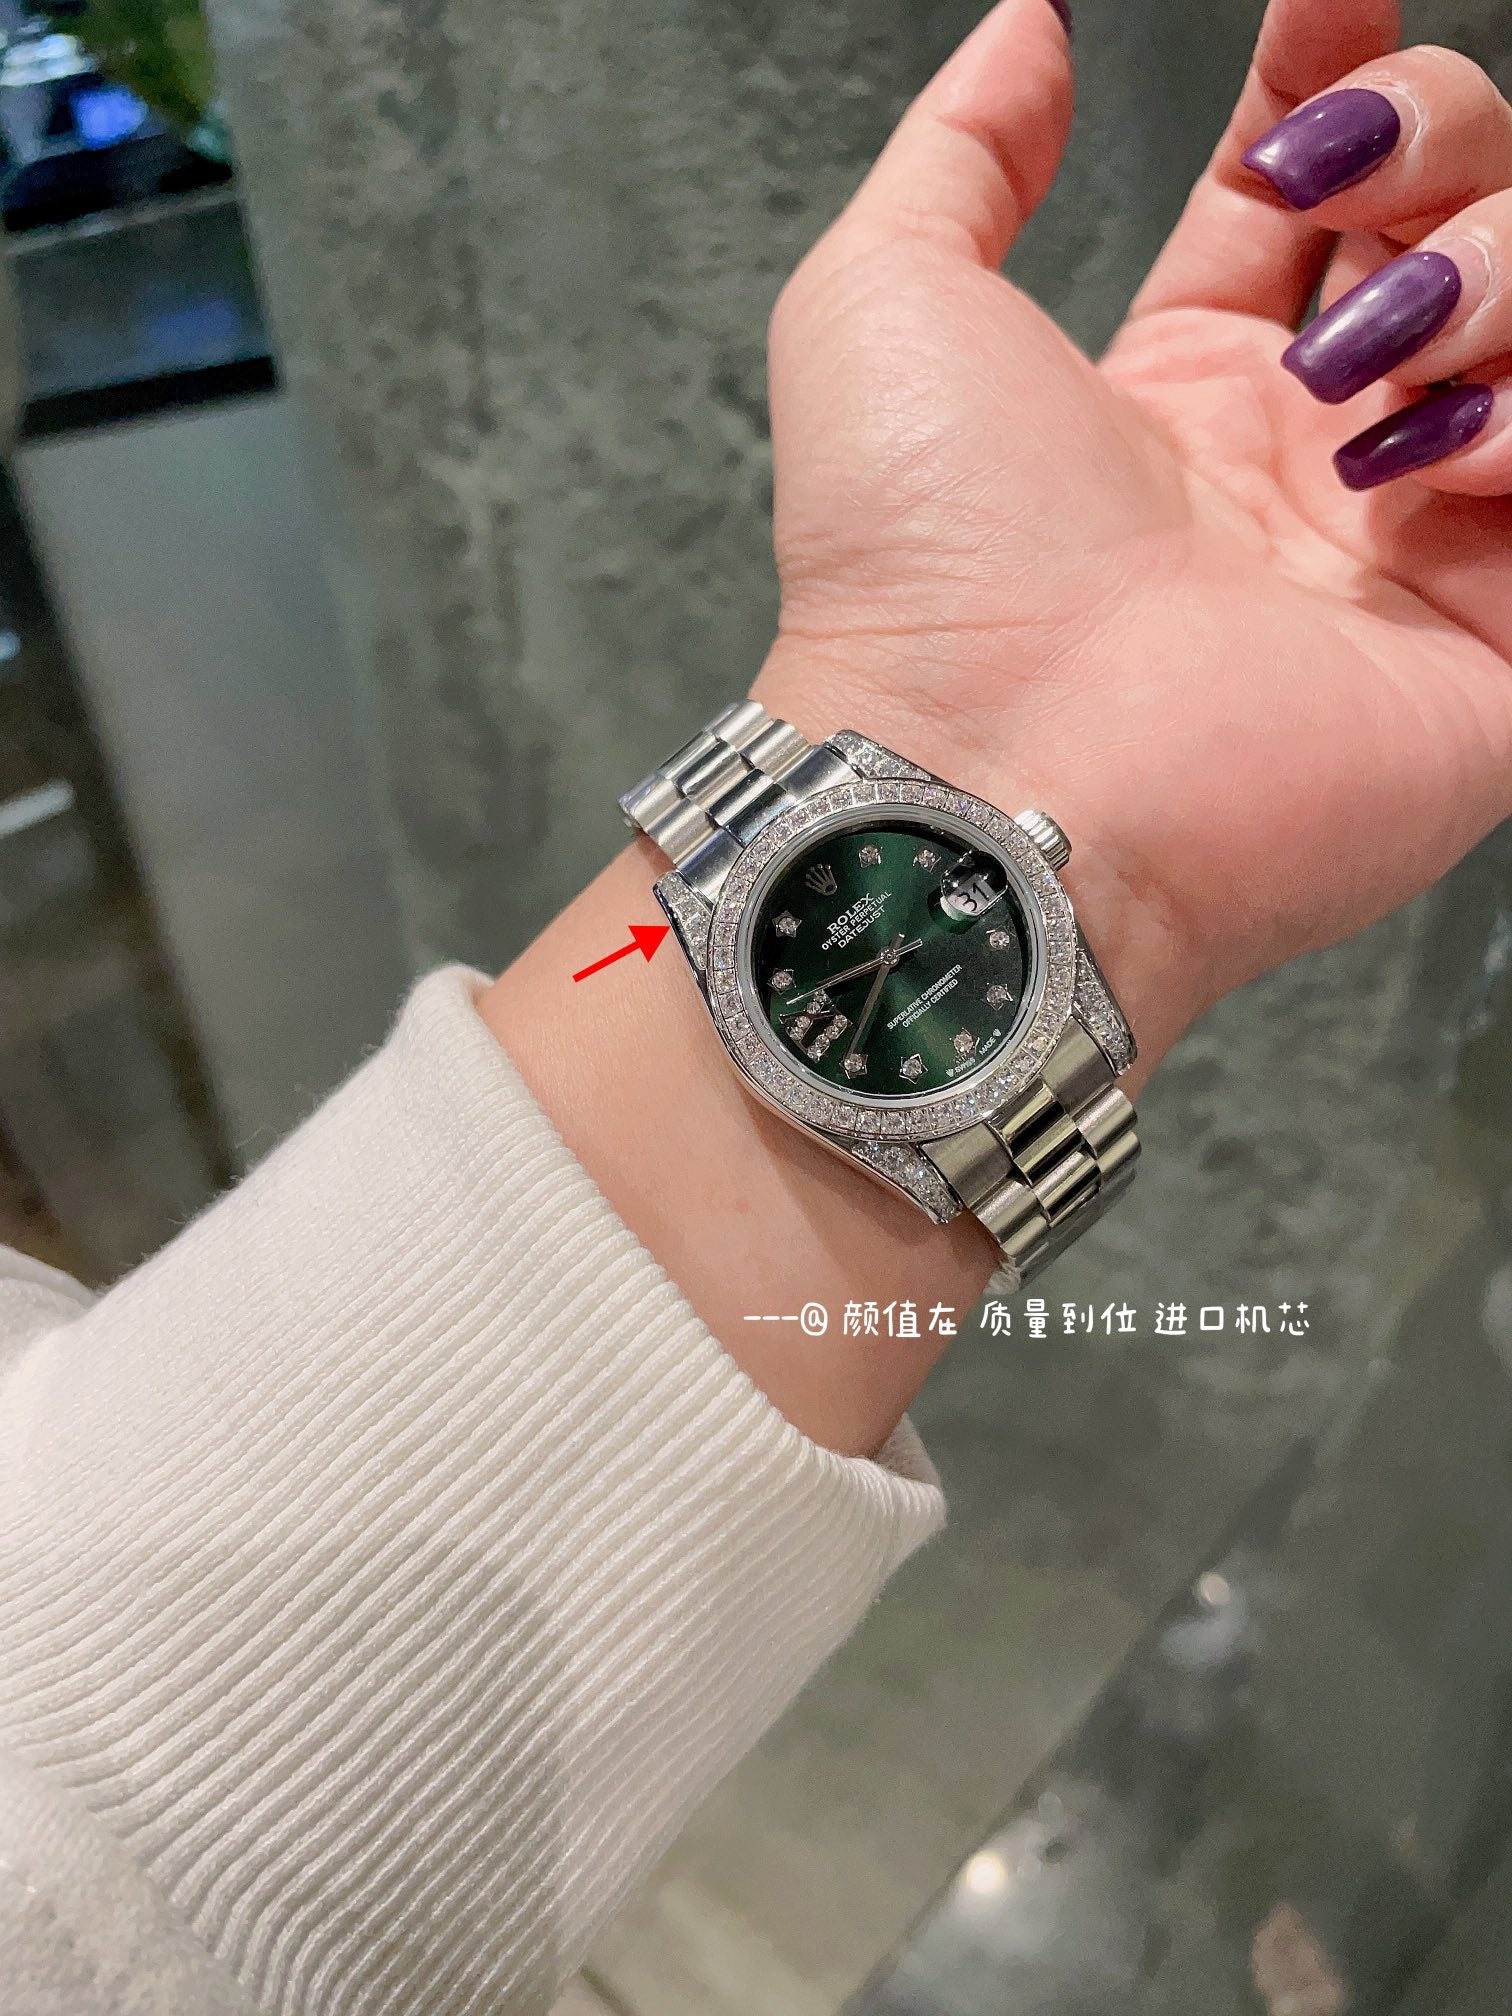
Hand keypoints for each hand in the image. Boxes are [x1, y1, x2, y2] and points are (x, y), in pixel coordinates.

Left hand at [753, 0, 1511, 1077]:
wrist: (990, 771)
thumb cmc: (915, 571)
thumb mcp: (881, 306)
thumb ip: (959, 153)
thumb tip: (1025, 34)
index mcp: (1181, 386)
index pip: (1309, 190)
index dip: (1338, 76)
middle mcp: (1309, 461)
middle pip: (1460, 224)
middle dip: (1436, 141)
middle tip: (1342, 184)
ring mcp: (1409, 551)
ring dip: (1492, 276)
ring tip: (1365, 365)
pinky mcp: (1492, 650)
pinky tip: (1431, 460)